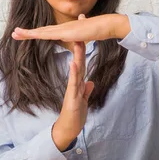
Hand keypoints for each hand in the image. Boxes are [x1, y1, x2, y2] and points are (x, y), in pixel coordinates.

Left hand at [11, 13, 130, 42]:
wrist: (105, 25)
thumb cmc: (98, 28)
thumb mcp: (87, 30)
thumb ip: (83, 26)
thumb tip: (82, 18)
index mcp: (65, 29)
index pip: (47, 32)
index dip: (36, 32)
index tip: (26, 34)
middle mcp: (62, 28)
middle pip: (41, 31)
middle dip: (27, 32)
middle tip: (14, 33)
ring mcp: (63, 29)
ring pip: (41, 32)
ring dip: (27, 33)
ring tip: (15, 34)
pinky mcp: (65, 32)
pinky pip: (47, 34)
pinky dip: (36, 34)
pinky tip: (28, 34)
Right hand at [51, 15, 94, 150]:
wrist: (68, 130)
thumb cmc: (75, 116)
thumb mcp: (83, 100)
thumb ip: (86, 90)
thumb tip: (90, 82)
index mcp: (77, 82)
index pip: (81, 62)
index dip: (83, 48)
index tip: (85, 34)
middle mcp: (73, 82)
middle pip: (78, 60)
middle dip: (80, 45)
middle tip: (80, 29)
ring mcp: (72, 89)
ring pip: (75, 69)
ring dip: (77, 55)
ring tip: (78, 41)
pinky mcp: (72, 98)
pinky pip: (73, 83)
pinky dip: (74, 73)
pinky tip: (74, 63)